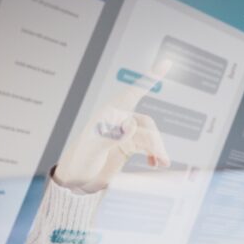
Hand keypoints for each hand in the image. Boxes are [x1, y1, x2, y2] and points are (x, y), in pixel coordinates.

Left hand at [54, 60, 171, 192]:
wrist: (75, 180)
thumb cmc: (79, 162)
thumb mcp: (92, 150)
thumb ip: (111, 137)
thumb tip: (131, 125)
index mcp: (108, 114)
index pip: (133, 92)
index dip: (151, 78)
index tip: (167, 63)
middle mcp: (118, 121)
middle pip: (146, 123)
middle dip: (156, 140)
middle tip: (162, 160)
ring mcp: (124, 133)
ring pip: (149, 136)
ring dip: (158, 149)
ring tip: (162, 164)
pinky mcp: (127, 146)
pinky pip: (147, 146)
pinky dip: (154, 154)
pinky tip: (155, 164)